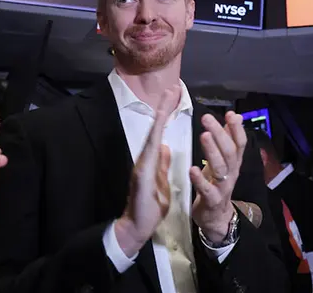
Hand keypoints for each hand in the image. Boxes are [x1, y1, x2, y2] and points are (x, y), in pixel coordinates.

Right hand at [114, 85, 178, 257]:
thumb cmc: (150, 204)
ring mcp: (143, 164)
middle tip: (173, 87)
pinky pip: (150, 154)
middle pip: (156, 128)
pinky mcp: (142, 175)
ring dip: (160, 117)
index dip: (167, 113)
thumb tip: (166, 146)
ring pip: (153, 135)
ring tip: (168, 98)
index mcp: (152, 158)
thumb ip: (162, 162)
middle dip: (164, 107)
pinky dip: (155, 139)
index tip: (175, 95)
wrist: (138, 225)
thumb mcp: (161, 179)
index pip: (161, 131)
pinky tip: (160, 127)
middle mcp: (146, 157)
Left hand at [190, 111, 246, 243]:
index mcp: (234, 162)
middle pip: (230, 152)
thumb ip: (228, 138)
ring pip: (221, 168)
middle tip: (207, 118)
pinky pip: (207, 190)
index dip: (236, 128)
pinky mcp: (212, 201)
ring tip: (203, 135)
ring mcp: (223, 187)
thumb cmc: (216, 184)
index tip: (229, 113)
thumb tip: (235, 115)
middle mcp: (232, 173)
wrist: (216, 217)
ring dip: (212, 151)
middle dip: (220, 134)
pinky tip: (192, 169)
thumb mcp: (223, 161)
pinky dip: (200, 180)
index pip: (239, 143)